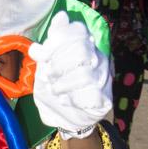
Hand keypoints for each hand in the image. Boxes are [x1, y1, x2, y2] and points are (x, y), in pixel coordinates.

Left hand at [29, 11, 112, 138]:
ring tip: (54, 90)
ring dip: (63, 83)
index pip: (78, 31)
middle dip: (58, 63)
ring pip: (85, 73)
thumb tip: (50, 30)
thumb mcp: (46, 67)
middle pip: (81, 50)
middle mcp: (98, 58)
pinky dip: (72, 99)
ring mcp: (104, 79)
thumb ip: (47, 51)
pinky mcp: (105, 100)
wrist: (65, 118)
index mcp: (85, 45)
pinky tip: (64, 101)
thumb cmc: (56, 88)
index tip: (42, 55)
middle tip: (49, 75)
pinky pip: (91, 95)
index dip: (58, 40)